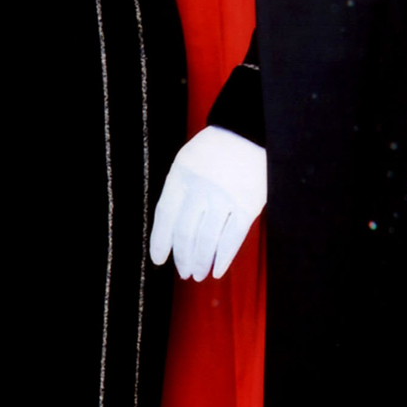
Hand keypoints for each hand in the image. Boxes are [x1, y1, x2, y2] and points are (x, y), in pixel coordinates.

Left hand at [149, 125, 267, 280]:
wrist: (248, 132)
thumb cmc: (213, 150)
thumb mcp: (186, 163)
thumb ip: (177, 192)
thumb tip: (170, 232)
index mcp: (181, 175)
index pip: (165, 216)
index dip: (160, 241)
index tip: (159, 260)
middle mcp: (200, 188)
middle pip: (185, 233)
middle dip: (182, 257)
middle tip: (183, 272)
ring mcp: (225, 197)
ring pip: (207, 240)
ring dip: (201, 262)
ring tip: (198, 274)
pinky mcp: (248, 204)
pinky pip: (233, 238)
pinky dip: (223, 257)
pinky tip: (218, 269)